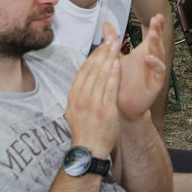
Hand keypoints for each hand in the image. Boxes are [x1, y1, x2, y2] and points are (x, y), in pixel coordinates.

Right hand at [66, 35, 121, 157]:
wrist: (89, 151)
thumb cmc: (84, 131)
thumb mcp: (73, 110)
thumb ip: (77, 92)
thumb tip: (77, 75)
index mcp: (73, 96)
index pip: (83, 71)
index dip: (92, 56)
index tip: (101, 46)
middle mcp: (81, 98)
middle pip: (92, 70)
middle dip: (102, 53)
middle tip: (110, 40)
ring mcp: (93, 103)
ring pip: (101, 76)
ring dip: (109, 59)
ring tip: (116, 46)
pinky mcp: (105, 109)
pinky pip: (110, 88)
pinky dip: (114, 74)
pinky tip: (118, 63)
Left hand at [111, 18, 169, 122]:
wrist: (120, 106)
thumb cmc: (119, 82)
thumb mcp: (115, 58)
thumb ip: (112, 41)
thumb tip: (106, 24)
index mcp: (143, 53)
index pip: (152, 37)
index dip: (156, 26)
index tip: (156, 15)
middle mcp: (151, 60)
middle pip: (158, 43)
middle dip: (158, 31)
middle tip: (157, 19)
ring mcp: (155, 72)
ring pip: (160, 56)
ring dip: (157, 45)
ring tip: (153, 34)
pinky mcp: (156, 84)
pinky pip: (159, 72)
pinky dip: (155, 64)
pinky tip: (149, 57)